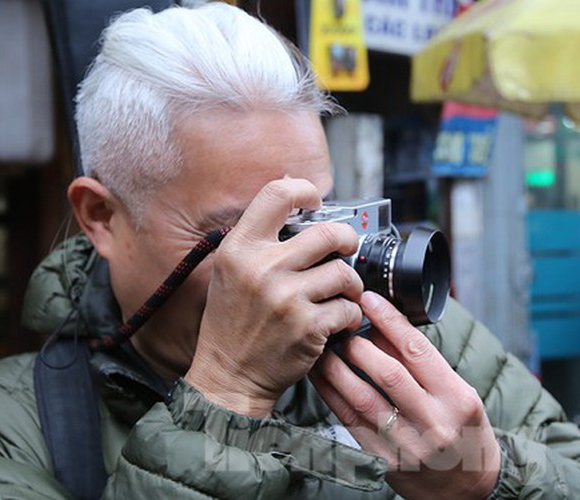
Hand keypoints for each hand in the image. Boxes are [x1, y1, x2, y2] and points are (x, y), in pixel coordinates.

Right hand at [185, 178, 363, 416]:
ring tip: (340, 294)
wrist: (229, 377)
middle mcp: (262, 269)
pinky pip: (347, 308)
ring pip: (344, 272)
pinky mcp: (307, 327)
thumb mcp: (230, 271)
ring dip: (350, 284)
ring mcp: (287, 298)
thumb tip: (290, 194)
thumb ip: (258, 239)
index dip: (304, 190)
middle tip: (346, 249)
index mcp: (240, 249)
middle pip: (328, 232)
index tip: (315, 202)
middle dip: (347, 240)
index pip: (277, 193)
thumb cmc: (232, 324)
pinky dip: (347, 315)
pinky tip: (335, 322)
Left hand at [311, 292, 500, 499]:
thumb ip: (424, 365)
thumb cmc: (464, 431)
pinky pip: (351, 422)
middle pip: (388, 374)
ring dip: (337, 369)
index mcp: (457, 398)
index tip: (370, 300)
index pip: (418, 350)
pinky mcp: (385, 462)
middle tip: (343, 326)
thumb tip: (383, 328)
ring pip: (363, 399)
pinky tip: (322, 378)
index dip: (390, 321)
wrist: (468, 488)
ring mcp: (408, 446)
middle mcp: (434, 423)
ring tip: (325, 348)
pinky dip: (332, 396)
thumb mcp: (458, 393)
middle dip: (359, 345)